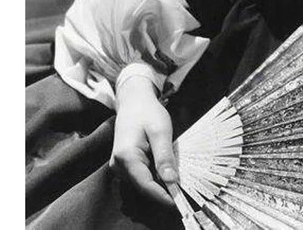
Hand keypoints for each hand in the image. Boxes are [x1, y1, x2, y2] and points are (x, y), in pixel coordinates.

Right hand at [110, 74, 176, 208]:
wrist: (133, 101)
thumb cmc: (148, 112)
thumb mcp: (161, 131)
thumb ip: (164, 156)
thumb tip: (171, 181)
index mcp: (125, 157)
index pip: (145, 185)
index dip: (163, 196)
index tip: (179, 202)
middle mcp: (118, 166)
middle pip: (143, 187)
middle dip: (163, 192)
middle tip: (184, 193)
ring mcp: (119, 167)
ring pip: (142, 184)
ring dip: (159, 185)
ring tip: (179, 183)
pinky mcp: (124, 165)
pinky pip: (140, 177)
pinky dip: (154, 178)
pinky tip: (167, 173)